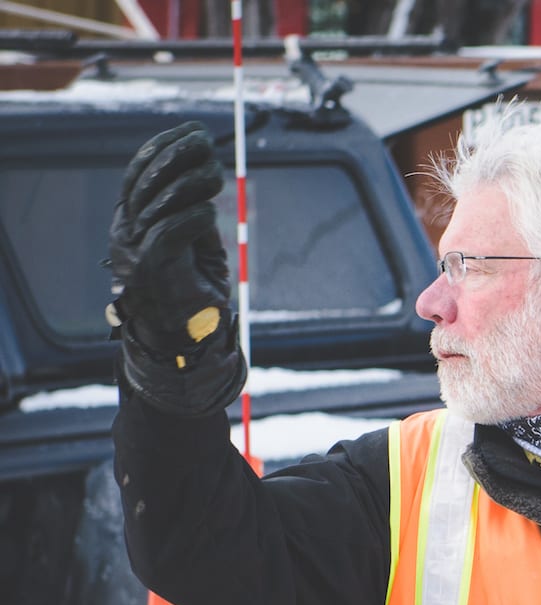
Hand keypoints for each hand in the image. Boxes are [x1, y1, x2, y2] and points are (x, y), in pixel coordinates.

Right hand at [108, 122, 230, 361]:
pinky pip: (169, 232)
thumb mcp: (197, 244)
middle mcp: (125, 232)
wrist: (184, 338)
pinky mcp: (150, 269)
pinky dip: (192, 218)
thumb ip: (195, 213)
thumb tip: (206, 177)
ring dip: (189, 182)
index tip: (192, 130)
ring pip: (157, 202)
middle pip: (146, 180)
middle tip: (206, 140)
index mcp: (130, 221)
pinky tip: (210, 212)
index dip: (163, 147)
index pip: (139, 173)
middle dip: (176, 153)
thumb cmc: (194, 291)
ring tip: (215, 174)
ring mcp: (133, 251)